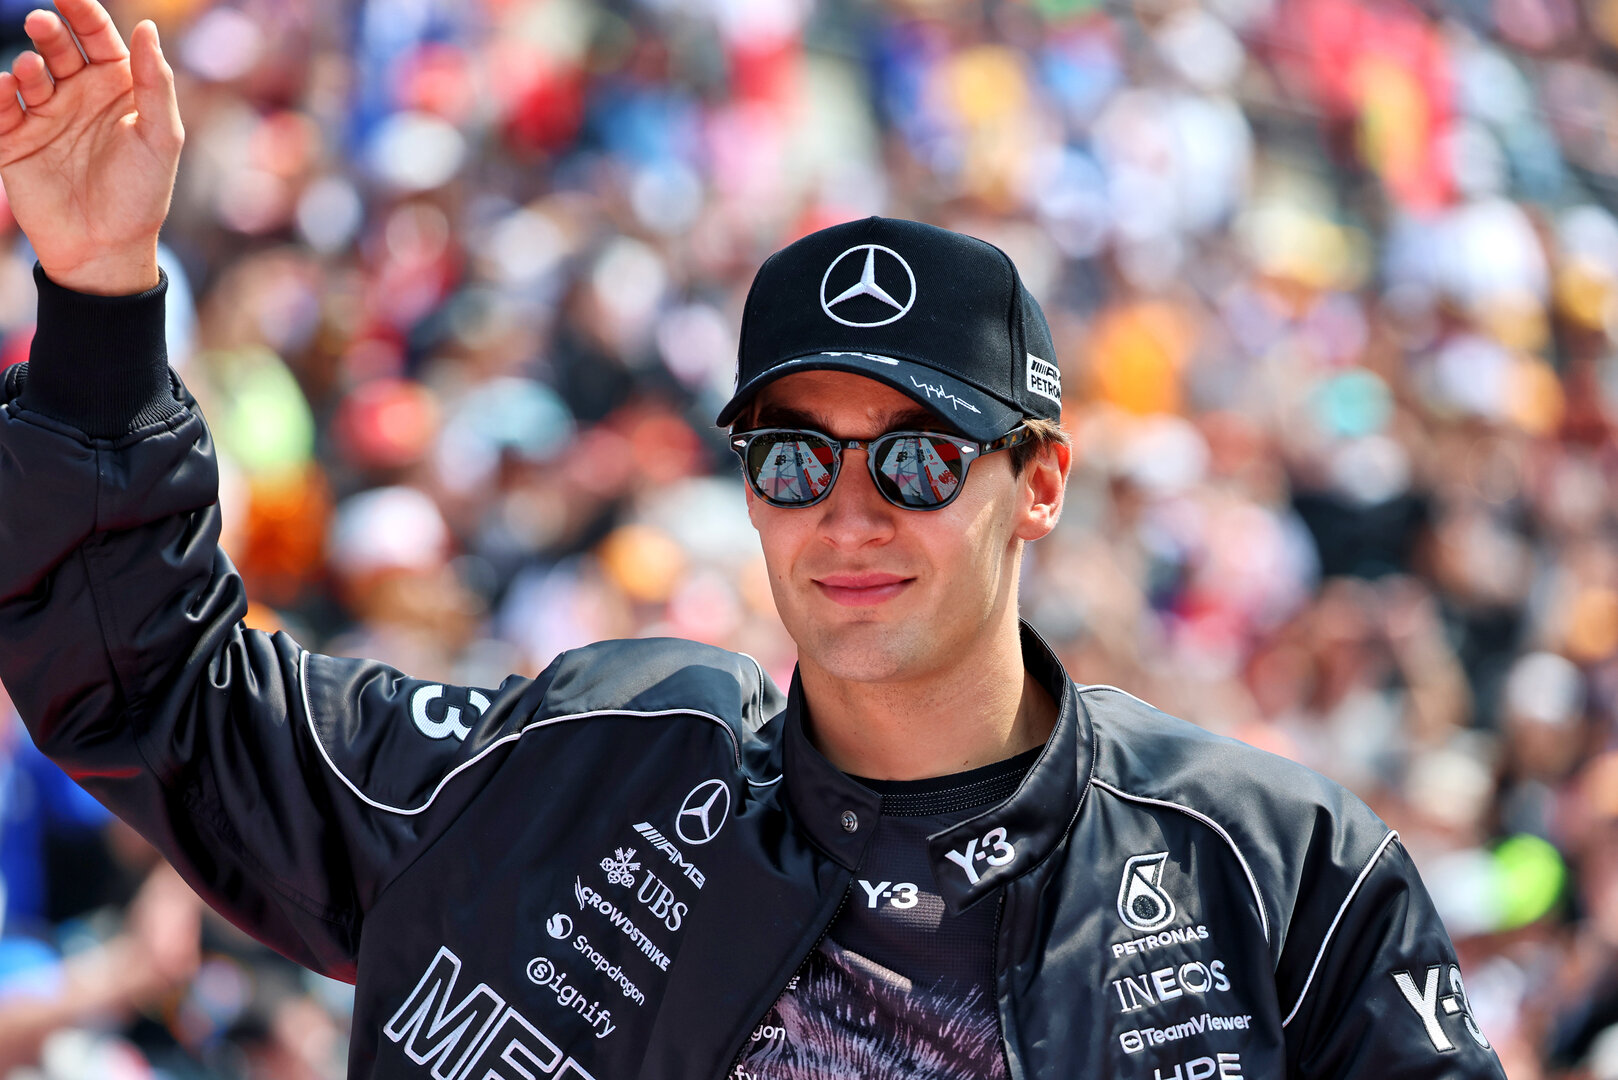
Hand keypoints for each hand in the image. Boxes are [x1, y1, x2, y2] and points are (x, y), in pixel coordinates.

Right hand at [0, 0, 182, 294]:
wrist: (106, 249)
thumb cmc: (141, 194)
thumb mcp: (160, 138)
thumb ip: (155, 83)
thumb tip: (146, 27)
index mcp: (117, 88)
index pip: (97, 37)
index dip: (82, 12)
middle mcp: (78, 96)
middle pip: (58, 47)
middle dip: (48, 30)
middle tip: (42, 24)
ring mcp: (44, 117)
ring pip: (28, 74)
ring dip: (28, 66)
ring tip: (34, 72)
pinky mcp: (14, 142)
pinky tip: (7, 88)